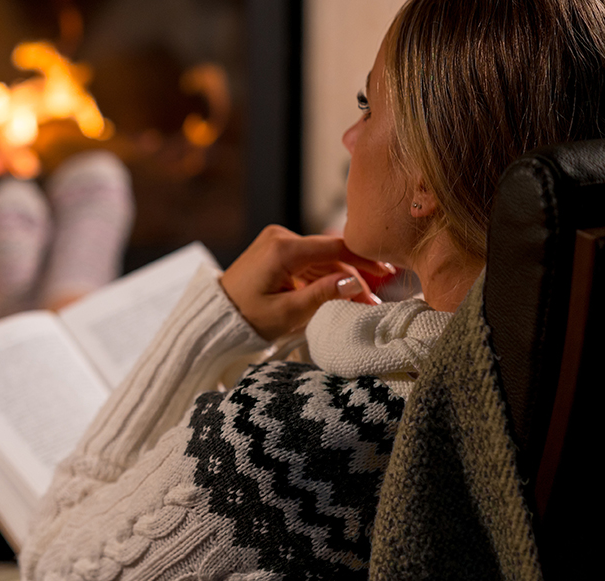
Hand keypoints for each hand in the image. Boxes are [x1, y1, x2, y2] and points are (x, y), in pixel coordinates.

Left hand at [219, 225, 394, 340]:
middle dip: (354, 277)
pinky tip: (338, 294)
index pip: (335, 247)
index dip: (364, 258)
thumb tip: (355, 282)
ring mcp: (276, 242)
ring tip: (360, 303)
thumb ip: (322, 295)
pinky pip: (307, 262)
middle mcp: (280, 237)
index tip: (388, 270)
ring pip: (320, 259)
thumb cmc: (246, 317)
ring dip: (340, 279)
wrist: (216, 316)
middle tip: (373, 302)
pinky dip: (323, 278)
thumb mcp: (287, 313)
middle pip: (330, 254)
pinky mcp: (275, 251)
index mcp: (283, 249)